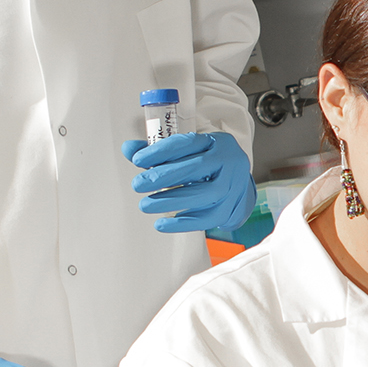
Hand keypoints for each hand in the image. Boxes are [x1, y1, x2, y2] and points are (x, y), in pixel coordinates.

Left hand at [123, 132, 255, 232]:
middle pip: (196, 168)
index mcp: (215, 142)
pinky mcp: (229, 209)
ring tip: (145, 205)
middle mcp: (227, 161)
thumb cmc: (208, 164)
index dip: (161, 151)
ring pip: (203, 194)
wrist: (239, 182)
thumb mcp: (189, 151)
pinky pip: (206, 218)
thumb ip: (158, 150)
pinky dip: (183, 223)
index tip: (137, 160)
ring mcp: (231, 186)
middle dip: (163, 177)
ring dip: (171, 201)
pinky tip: (162, 224)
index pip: (187, 143)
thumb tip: (128, 148)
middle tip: (138, 184)